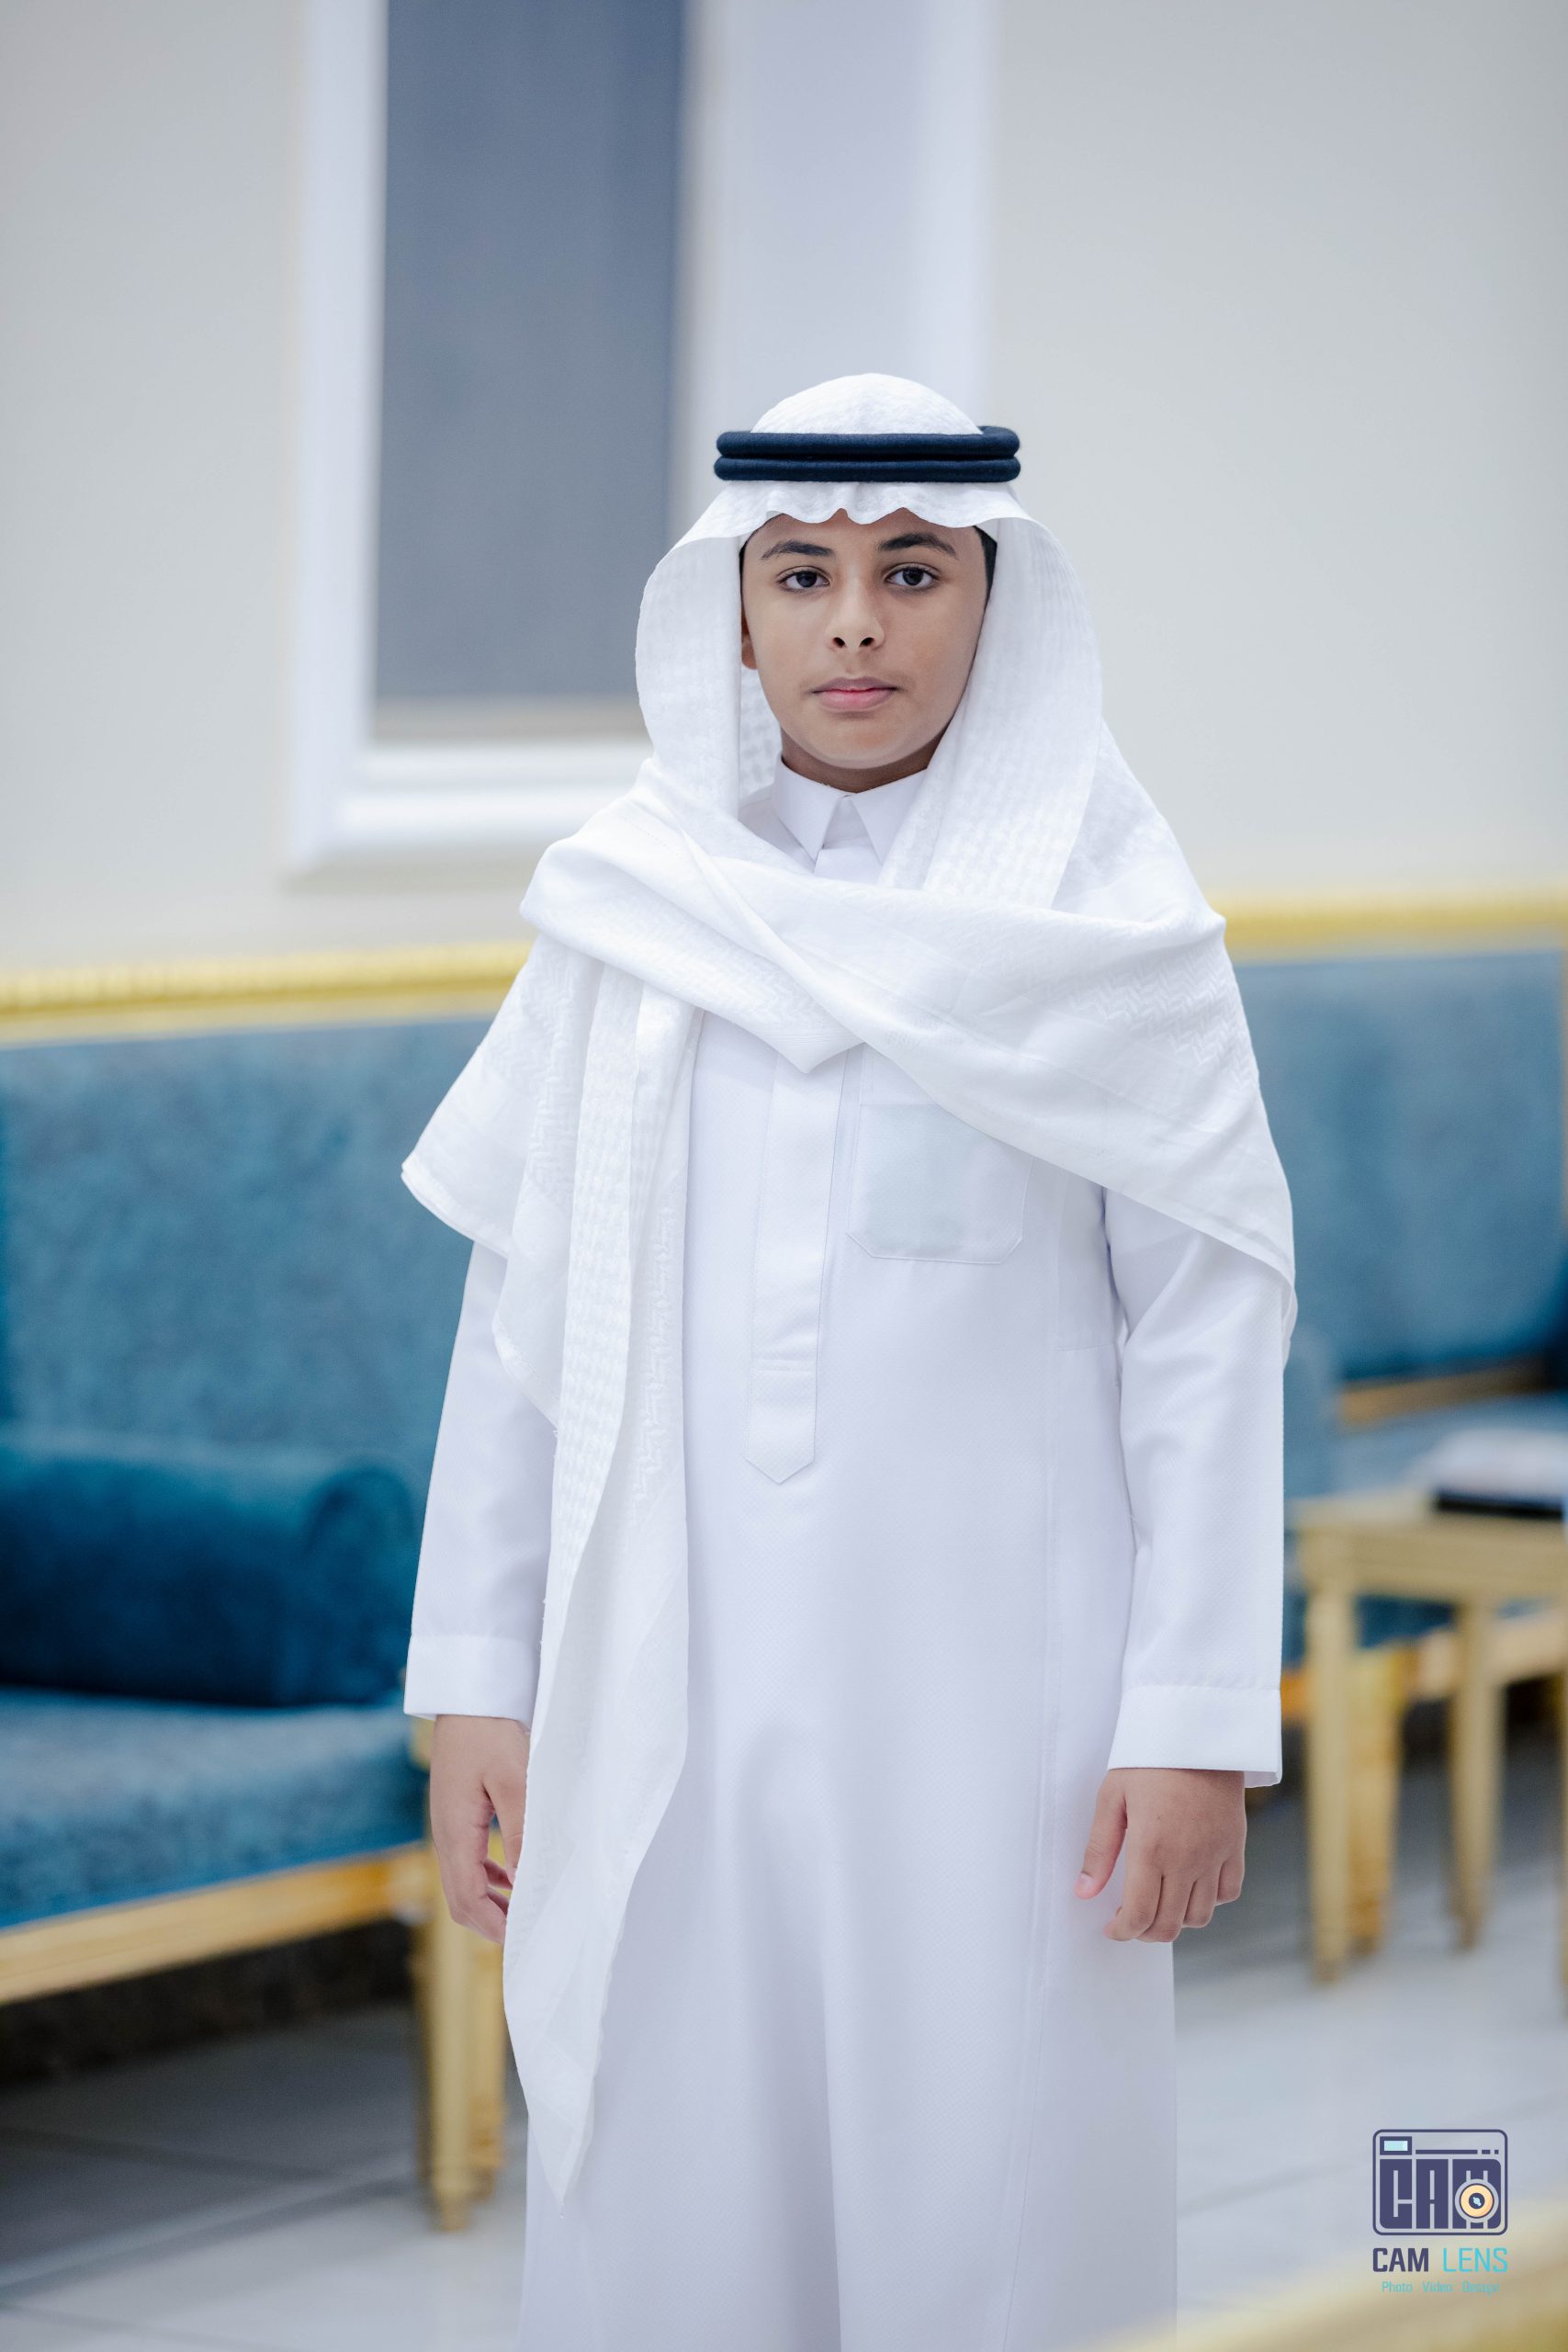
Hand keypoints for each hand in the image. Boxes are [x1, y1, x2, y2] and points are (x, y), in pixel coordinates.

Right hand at [429, 1714, 529, 1945]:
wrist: (469, 1696)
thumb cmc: (490, 1731)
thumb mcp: (513, 1779)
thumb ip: (519, 1831)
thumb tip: (525, 1882)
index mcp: (454, 1832)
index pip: (467, 1899)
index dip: (493, 1926)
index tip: (522, 1942)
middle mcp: (445, 1835)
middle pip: (460, 1899)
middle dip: (490, 1923)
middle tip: (526, 1936)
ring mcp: (448, 1825)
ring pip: (463, 1882)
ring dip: (490, 1903)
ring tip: (523, 1915)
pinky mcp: (457, 1814)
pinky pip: (468, 1861)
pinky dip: (488, 1878)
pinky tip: (511, 1878)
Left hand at [1074, 1766, 1245, 1941]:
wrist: (1196, 1730)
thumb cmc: (1148, 1760)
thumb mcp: (1112, 1798)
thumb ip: (1099, 1850)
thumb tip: (1084, 1892)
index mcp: (1151, 1849)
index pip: (1140, 1916)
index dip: (1123, 1932)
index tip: (1112, 1928)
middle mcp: (1186, 1859)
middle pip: (1169, 1925)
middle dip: (1145, 1932)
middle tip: (1130, 1919)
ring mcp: (1215, 1854)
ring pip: (1201, 1916)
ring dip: (1176, 1920)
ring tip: (1159, 1903)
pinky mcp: (1234, 1845)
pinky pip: (1229, 1892)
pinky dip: (1210, 1901)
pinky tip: (1190, 1886)